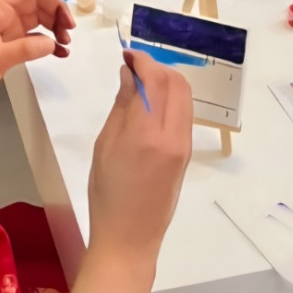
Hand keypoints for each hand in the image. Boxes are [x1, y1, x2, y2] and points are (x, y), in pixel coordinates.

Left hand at [0, 0, 73, 115]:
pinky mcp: (11, 45)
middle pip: (37, 0)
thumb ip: (25, 49)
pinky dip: (50, 42)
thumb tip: (53, 43)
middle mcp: (4, 13)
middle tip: (69, 29)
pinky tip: (60, 52)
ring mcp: (8, 29)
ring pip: (39, 17)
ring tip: (66, 42)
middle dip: (56, 10)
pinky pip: (36, 37)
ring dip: (55, 26)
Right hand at [87, 51, 192, 266]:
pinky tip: (151, 104)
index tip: (127, 54)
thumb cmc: (106, 194)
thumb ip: (121, 106)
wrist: (130, 238)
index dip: (142, 60)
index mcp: (146, 134)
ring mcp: (184, 146)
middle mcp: (173, 136)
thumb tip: (129, 75)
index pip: (153, 80)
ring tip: (141, 82)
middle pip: (177, 83)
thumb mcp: (105, 145)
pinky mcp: (187, 155)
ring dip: (166, 81)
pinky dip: (171, 100)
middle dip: (157, 67)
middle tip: (133, 66)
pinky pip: (184, 115)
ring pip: (185, 97)